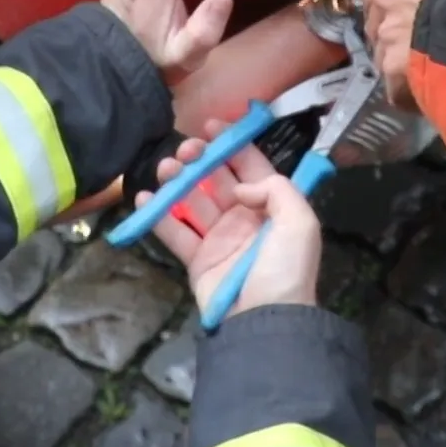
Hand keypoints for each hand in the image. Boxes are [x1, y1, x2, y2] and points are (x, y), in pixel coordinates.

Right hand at [135, 125, 319, 314]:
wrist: (264, 320)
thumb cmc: (285, 269)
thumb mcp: (300, 223)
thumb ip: (276, 189)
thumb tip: (241, 186)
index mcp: (272, 207)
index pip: (251, 166)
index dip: (232, 144)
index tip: (211, 126)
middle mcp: (245, 218)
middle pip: (217, 179)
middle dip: (200, 160)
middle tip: (184, 151)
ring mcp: (219, 238)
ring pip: (193, 200)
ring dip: (177, 181)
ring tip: (163, 169)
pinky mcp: (197, 259)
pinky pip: (175, 231)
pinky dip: (158, 214)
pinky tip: (145, 197)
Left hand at [359, 0, 445, 109]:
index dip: (390, 3)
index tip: (404, 13)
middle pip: (375, 20)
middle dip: (390, 33)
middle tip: (414, 43)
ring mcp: (384, 32)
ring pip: (382, 52)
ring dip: (396, 61)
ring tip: (422, 69)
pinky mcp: (389, 64)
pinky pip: (393, 84)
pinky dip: (405, 92)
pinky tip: (424, 93)